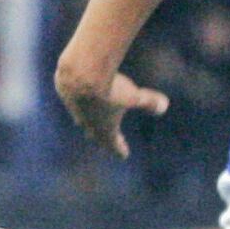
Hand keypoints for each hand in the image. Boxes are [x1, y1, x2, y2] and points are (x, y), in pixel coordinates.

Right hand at [55, 54, 169, 157]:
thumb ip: (149, 102)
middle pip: (94, 134)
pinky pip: (72, 100)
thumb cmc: (110, 88)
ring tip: (86, 122)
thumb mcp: (134, 95)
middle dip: (101, 138)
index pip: (114, 144)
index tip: (124, 155)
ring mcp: (74, 108)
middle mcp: (88, 122)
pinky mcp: (65, 92)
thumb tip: (164, 107)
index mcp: (105, 128)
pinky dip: (77, 101)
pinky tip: (78, 96)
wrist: (80, 73)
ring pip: (80, 118)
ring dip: (85, 120)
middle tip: (104, 142)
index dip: (120, 148)